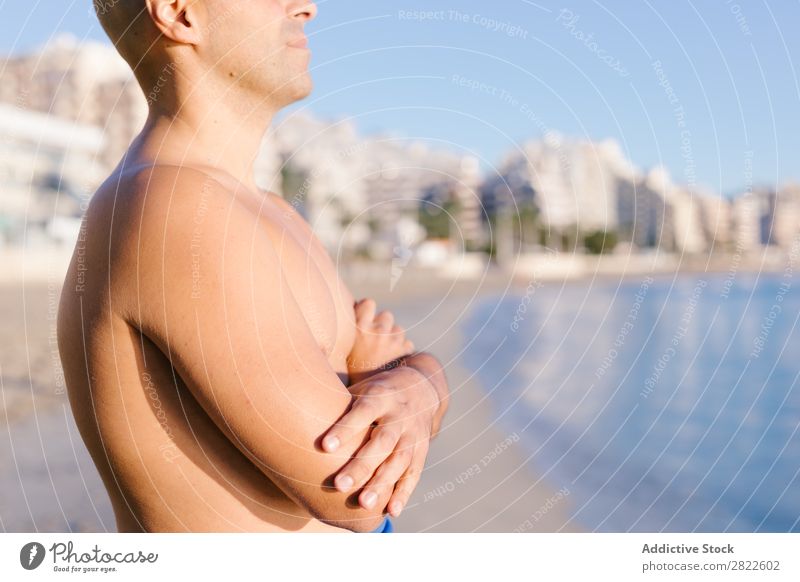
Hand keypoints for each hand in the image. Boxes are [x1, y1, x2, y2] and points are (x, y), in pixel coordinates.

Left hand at [321, 365, 439, 517]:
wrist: (421, 387)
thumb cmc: (375, 391)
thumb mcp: (360, 387)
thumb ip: (338, 403)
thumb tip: (294, 414)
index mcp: (380, 396)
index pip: (362, 412)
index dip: (345, 429)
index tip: (324, 447)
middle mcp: (399, 415)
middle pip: (382, 442)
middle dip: (362, 465)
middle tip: (339, 485)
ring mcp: (413, 434)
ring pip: (399, 461)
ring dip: (382, 483)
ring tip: (364, 504)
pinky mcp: (422, 451)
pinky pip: (413, 474)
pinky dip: (404, 493)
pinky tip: (391, 512)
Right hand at [347, 298, 414, 385]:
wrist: (366, 396)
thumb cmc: (350, 371)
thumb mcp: (344, 348)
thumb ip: (351, 329)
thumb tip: (353, 312)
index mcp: (359, 328)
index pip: (369, 302)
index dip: (368, 310)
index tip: (366, 320)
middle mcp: (378, 331)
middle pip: (386, 315)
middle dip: (383, 326)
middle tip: (375, 342)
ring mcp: (393, 340)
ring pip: (399, 329)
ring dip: (394, 338)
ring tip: (383, 354)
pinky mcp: (405, 350)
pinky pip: (407, 344)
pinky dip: (402, 351)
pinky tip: (391, 362)